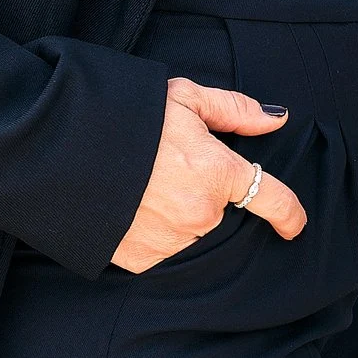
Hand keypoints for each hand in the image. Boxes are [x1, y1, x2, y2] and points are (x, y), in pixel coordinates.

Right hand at [110, 78, 306, 273]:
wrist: (63, 151)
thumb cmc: (127, 118)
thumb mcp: (183, 98)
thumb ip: (234, 109)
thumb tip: (276, 118)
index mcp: (218, 172)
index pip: (270, 198)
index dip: (288, 213)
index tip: (294, 224)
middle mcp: (202, 213)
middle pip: (219, 209)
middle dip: (203, 191)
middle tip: (167, 168)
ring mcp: (172, 240)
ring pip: (191, 230)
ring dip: (178, 213)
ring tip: (145, 187)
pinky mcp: (144, 260)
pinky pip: (163, 248)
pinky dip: (154, 232)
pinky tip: (133, 209)